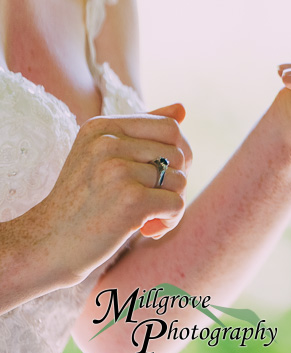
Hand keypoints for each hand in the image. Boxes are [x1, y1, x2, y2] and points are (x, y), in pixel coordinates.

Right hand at [36, 103, 191, 283]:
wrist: (47, 244)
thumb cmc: (83, 201)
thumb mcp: (104, 157)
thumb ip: (142, 132)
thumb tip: (182, 108)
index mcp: (102, 126)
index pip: (169, 127)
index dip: (178, 153)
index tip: (162, 176)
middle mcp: (108, 143)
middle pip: (179, 154)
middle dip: (177, 180)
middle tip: (156, 199)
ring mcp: (118, 170)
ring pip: (180, 181)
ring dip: (171, 203)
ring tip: (146, 218)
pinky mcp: (130, 199)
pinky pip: (176, 204)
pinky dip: (170, 220)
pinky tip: (148, 229)